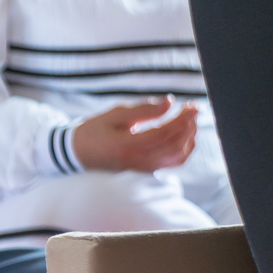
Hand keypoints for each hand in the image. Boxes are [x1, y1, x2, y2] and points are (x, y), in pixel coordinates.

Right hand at [72, 99, 198, 172]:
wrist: (77, 153)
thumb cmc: (95, 130)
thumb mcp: (115, 114)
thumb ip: (143, 109)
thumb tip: (170, 102)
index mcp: (128, 146)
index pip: (164, 134)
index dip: (182, 120)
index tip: (192, 106)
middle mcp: (138, 161)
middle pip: (175, 146)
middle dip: (190, 126)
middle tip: (195, 109)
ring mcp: (144, 168)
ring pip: (178, 156)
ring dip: (190, 137)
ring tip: (191, 119)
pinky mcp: (147, 170)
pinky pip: (173, 162)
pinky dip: (185, 148)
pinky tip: (186, 134)